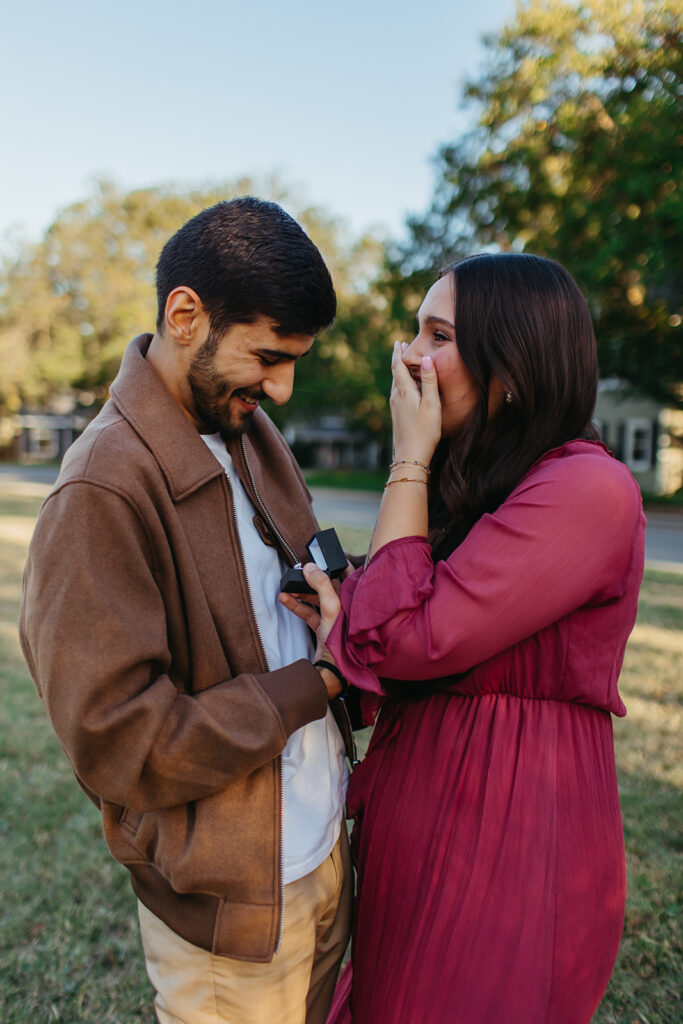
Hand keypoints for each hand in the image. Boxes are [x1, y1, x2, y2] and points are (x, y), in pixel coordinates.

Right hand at [278, 563, 341, 661]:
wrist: (331, 669)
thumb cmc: (339, 640)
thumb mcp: (332, 608)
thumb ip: (322, 585)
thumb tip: (309, 567)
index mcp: (353, 600)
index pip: (349, 574)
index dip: (338, 563)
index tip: (324, 556)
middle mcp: (345, 607)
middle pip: (328, 585)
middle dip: (313, 578)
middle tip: (300, 570)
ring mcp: (333, 617)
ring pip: (316, 597)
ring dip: (302, 591)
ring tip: (288, 585)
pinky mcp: (322, 627)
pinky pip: (308, 611)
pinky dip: (297, 604)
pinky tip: (285, 598)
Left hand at [390, 342, 440, 466]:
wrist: (410, 456)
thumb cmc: (425, 431)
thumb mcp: (431, 404)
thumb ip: (429, 381)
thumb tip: (425, 359)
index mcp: (404, 392)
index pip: (398, 367)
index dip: (398, 353)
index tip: (398, 342)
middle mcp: (396, 398)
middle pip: (395, 374)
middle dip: (398, 360)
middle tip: (401, 347)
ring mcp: (395, 408)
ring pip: (396, 385)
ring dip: (400, 372)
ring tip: (405, 364)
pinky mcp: (397, 417)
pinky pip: (398, 394)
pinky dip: (401, 384)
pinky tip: (407, 389)